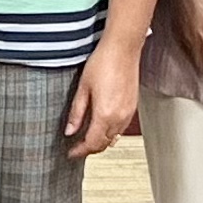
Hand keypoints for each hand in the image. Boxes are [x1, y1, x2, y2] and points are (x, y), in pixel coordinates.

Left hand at [64, 41, 141, 157]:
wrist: (123, 49)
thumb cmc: (103, 62)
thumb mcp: (83, 88)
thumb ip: (76, 112)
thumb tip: (69, 130)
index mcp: (105, 115)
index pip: (92, 143)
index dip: (80, 151)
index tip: (71, 153)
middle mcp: (119, 118)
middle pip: (104, 144)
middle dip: (90, 149)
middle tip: (76, 148)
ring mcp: (128, 113)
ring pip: (113, 138)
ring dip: (100, 142)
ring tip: (86, 138)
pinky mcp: (132, 107)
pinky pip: (120, 128)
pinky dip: (110, 133)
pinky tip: (101, 126)